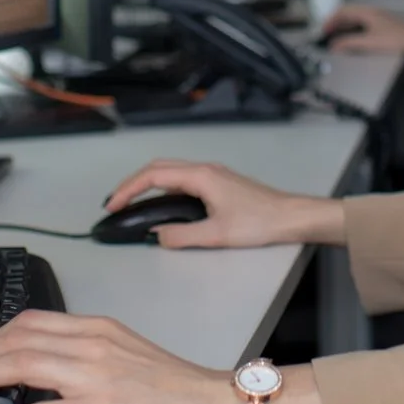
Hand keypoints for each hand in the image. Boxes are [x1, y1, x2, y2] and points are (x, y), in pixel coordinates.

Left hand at [0, 311, 237, 403]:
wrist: (207, 402)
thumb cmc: (172, 382)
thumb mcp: (125, 349)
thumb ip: (88, 348)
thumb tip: (49, 358)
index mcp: (98, 328)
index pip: (32, 321)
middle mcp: (92, 345)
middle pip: (19, 340)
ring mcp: (94, 376)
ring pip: (24, 366)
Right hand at [103, 160, 345, 247]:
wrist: (291, 216)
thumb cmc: (258, 223)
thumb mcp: (217, 235)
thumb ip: (182, 235)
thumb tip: (155, 235)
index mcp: (200, 176)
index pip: (153, 177)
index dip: (128, 190)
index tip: (112, 205)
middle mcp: (204, 168)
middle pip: (158, 167)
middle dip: (132, 183)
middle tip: (115, 203)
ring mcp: (212, 173)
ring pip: (170, 170)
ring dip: (147, 183)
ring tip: (132, 202)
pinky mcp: (219, 181)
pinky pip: (182, 177)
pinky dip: (163, 186)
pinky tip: (161, 202)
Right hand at [323, 4, 403, 55]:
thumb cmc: (397, 40)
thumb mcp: (371, 42)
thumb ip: (351, 43)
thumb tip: (334, 46)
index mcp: (367, 12)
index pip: (343, 10)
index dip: (331, 19)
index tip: (323, 30)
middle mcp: (372, 12)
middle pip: (348, 14)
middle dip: (336, 23)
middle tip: (327, 34)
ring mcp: (378, 19)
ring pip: (355, 19)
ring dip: (344, 27)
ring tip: (336, 37)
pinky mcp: (383, 26)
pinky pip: (362, 25)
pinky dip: (353, 30)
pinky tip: (353, 40)